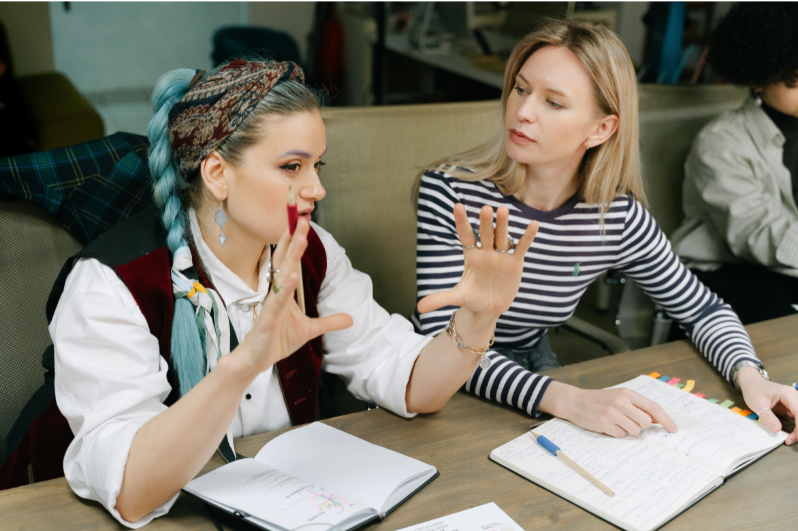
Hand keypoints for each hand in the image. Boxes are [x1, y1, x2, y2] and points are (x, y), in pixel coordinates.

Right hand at [234, 218, 352, 375]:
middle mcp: (276, 293)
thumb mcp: (310, 330)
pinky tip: (291, 276)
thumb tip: (350, 319)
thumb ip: (329, 322)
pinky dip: (284, 288)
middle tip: (302, 219)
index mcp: (284, 292)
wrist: (256, 359)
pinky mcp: (267, 319)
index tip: (303, 224)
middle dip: (293, 239)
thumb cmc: (277, 340)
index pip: (290, 262)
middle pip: (285, 261)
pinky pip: (277, 301)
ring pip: (281, 275)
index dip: (296, 243)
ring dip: (291, 256)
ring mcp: (271, 304)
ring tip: (300, 239)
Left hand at [417, 203, 538, 319]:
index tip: (457, 206)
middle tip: (486, 209)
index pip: (465, 236)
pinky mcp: (515, 263)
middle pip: (485, 234)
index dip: (461, 222)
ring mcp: (501, 256)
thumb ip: (439, 299)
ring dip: (503, 224)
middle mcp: (486, 252)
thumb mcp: (457, 297)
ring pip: (502, 237)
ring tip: (503, 210)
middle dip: (485, 222)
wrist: (489, 308)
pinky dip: (527, 237)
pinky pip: (521, 247)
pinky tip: (533, 224)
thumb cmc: (472, 298)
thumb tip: (418, 308)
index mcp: (470, 256)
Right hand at [539, 382, 677, 436]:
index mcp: (626, 394)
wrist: (574, 401)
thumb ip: (636, 406)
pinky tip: (607, 426)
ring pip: (634, 430)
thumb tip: (656, 420)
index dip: (665, 419)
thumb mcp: (618, 397)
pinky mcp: (604, 424)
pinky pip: (621, 435)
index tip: (673, 429)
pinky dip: (616, 433)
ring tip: (616, 423)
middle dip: (641, 426)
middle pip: (645, 422)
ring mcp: (612, 413)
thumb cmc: (598, 400)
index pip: (652, 407)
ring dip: (628, 430)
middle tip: (629, 422)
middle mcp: (621, 402)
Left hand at [737, 367, 797, 444]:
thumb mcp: (758, 405)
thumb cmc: (753, 391)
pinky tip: (792, 435)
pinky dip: (797, 427)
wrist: (751, 383)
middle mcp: (794, 397)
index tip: (792, 438)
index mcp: (788, 394)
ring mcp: (793, 402)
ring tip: (791, 439)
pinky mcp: (791, 407)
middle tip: (790, 440)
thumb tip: (777, 430)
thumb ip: (768, 417)